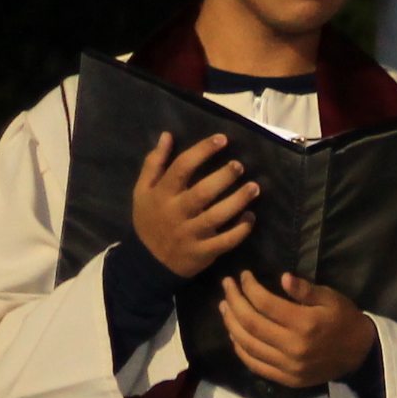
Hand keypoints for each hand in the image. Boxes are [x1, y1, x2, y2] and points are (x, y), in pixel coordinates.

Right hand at [130, 130, 256, 277]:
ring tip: (254, 187)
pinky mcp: (203, 252)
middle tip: (239, 166)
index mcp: (161, 195)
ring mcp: (190, 234)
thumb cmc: (149, 220)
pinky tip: (251, 217)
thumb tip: (167, 135)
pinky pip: (225, 241)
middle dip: (223, 177)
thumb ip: (153, 164)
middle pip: (202, 192)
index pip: (182, 168)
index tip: (222, 139)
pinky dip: (240, 230)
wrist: (147, 261)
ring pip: (217, 216)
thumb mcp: (142, 191)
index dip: (202, 151)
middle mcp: (176, 213)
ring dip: (238, 201)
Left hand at [218, 272, 374, 389]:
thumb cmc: (345, 321)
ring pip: (247, 343)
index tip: (243, 276)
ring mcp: (287, 366)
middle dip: (233, 301)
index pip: (265, 303)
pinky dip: (240, 348)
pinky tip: (234, 334)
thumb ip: (306, 290)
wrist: (362, 355)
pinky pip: (254, 363)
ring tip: (225, 307)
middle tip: (227, 286)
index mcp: (305, 324)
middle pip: (250, 322)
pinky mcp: (286, 378)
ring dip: (231, 324)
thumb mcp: (332, 298)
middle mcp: (293, 346)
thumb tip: (283, 278)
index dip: (249, 287)